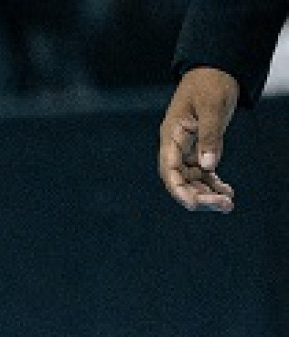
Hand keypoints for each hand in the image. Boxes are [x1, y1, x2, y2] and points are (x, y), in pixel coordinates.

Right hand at [159, 66, 239, 212]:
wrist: (216, 69)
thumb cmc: (211, 83)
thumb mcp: (212, 107)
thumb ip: (210, 137)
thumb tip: (209, 166)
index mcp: (171, 136)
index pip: (170, 170)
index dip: (179, 190)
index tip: (194, 205)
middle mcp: (175, 147)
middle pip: (182, 180)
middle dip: (200, 196)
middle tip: (224, 205)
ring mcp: (187, 149)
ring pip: (193, 180)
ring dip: (208, 193)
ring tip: (229, 203)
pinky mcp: (199, 148)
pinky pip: (204, 172)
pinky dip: (214, 183)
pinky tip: (228, 192)